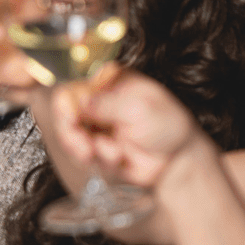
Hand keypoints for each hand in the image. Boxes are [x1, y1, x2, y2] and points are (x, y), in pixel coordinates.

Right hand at [49, 67, 213, 191]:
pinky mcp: (96, 151)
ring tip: (104, 153)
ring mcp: (95, 129)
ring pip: (70, 138)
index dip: (66, 104)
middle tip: (83, 145)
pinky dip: (101, 160)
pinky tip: (119, 157)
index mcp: (106, 84)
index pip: (72, 88)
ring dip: (83, 149)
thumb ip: (107, 105)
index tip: (71, 118)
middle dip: (70, 132)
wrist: (180, 158)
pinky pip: (85, 158)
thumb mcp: (140, 107)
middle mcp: (96, 105)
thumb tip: (80, 102)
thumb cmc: (168, 124)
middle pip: (64, 115)